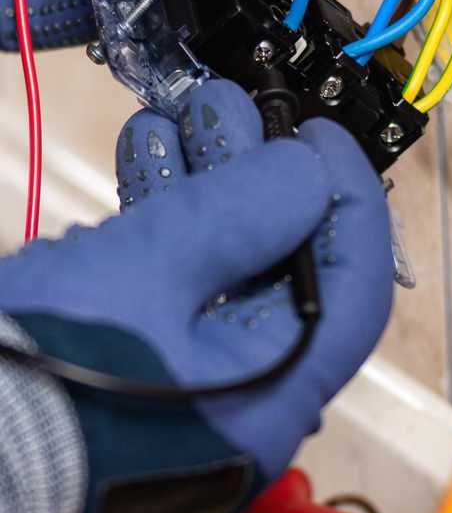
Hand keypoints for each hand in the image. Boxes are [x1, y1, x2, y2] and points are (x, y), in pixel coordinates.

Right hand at [0, 80, 393, 512]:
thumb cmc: (38, 392)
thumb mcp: (145, 276)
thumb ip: (236, 217)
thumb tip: (304, 175)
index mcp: (271, 399)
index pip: (352, 291)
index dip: (347, 201)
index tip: (321, 138)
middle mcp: (241, 402)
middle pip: (279, 269)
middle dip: (254, 176)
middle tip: (229, 111)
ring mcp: (187, 389)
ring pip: (219, 271)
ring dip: (201, 186)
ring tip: (176, 117)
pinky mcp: (137, 371)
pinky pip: (170, 291)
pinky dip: (160, 226)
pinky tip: (141, 162)